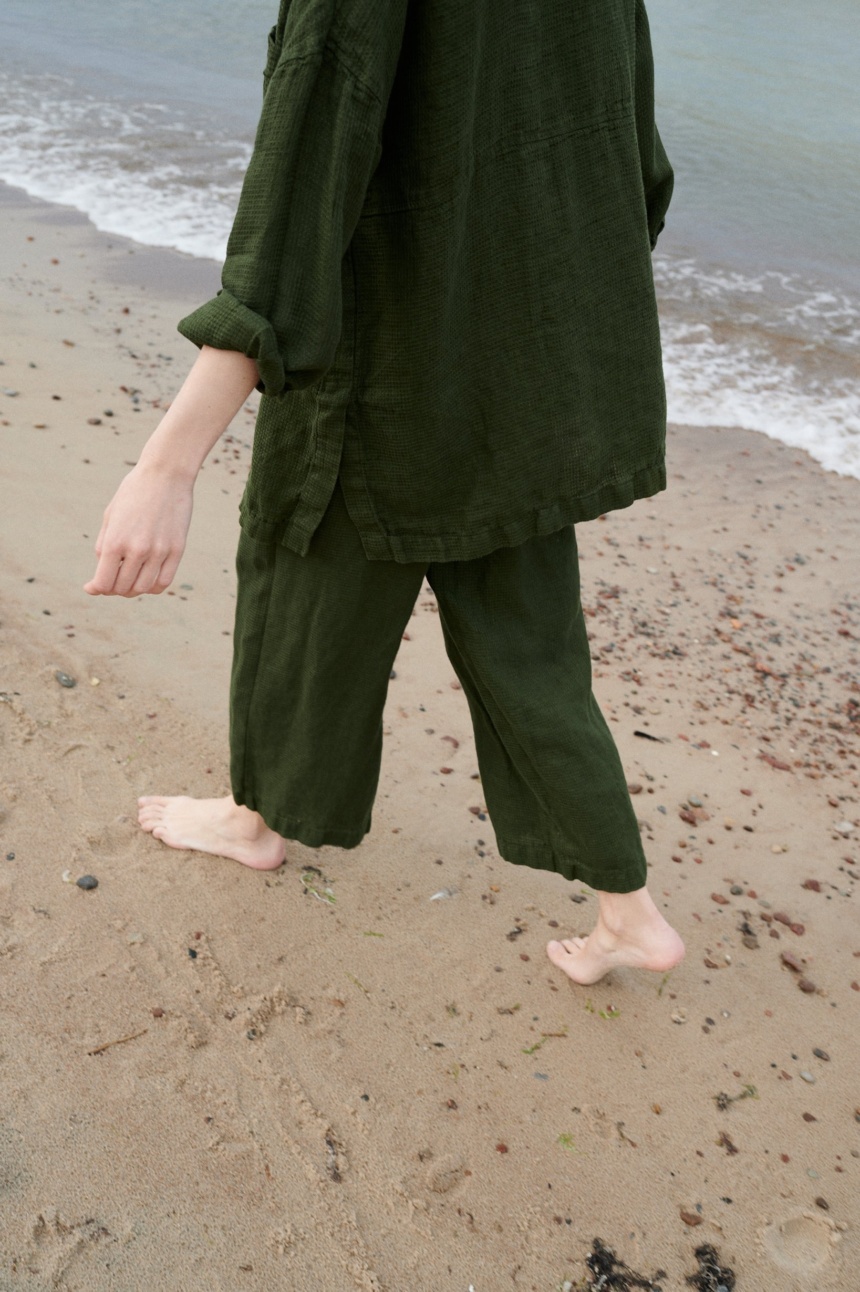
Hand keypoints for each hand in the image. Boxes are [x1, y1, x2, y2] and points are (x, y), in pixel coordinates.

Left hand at [83, 462, 193, 596]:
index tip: (92, 586)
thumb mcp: (110, 516)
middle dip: (113, 588)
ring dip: (133, 589)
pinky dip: (153, 586)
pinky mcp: (177, 550)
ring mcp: (159, 551)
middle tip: (112, 579)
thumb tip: (102, 574)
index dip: (96, 588)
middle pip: (122, 588)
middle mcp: (137, 549)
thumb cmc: (133, 492)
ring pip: (143, 588)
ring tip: (129, 579)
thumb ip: (104, 546)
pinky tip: (147, 577)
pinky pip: (163, 581)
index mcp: (115, 540)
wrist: (166, 474)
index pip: (103, 582)